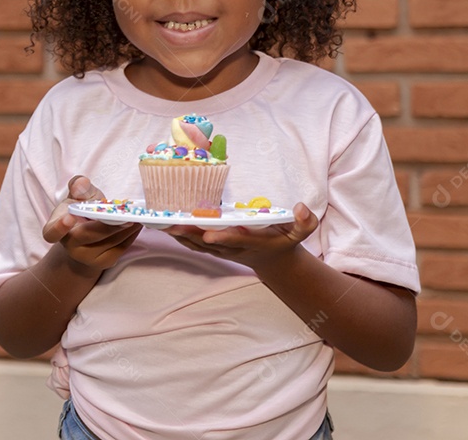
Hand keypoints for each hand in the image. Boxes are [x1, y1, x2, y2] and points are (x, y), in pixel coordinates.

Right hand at [42, 175, 141, 274]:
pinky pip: (120, 248)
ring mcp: (87, 258)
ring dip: (125, 228)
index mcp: (56, 229)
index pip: (51, 233)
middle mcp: (69, 247)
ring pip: (109, 242)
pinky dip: (131, 235)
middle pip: (89, 235)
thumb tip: (81, 183)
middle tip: (126, 215)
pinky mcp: (105, 262)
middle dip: (108, 225)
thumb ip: (78, 187)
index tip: (69, 217)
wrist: (87, 237)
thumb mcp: (77, 197)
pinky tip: (137, 224)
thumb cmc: (80, 213)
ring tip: (137, 215)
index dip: (58, 227)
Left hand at [166, 202, 318, 271]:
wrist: (274, 261)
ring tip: (162, 224)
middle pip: (210, 243)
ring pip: (198, 245)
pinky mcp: (216, 249)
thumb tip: (301, 207)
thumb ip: (305, 222)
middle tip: (173, 224)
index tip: (209, 234)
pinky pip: (195, 245)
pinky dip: (181, 237)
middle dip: (191, 235)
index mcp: (254, 242)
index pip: (237, 240)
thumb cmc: (286, 241)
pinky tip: (166, 228)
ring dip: (181, 236)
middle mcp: (235, 248)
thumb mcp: (300, 233)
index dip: (223, 237)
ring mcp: (223, 250)